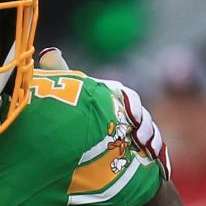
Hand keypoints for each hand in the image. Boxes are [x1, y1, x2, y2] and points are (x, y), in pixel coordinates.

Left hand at [37, 47, 170, 179]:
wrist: (79, 141)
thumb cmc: (76, 109)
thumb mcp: (69, 92)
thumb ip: (61, 71)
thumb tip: (49, 52)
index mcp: (113, 95)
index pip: (125, 95)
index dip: (130, 103)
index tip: (130, 114)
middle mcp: (127, 109)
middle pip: (141, 113)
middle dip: (143, 122)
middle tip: (138, 134)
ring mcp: (136, 126)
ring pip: (149, 128)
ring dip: (150, 136)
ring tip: (144, 146)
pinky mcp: (140, 144)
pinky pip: (153, 144)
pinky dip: (155, 148)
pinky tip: (151, 154)